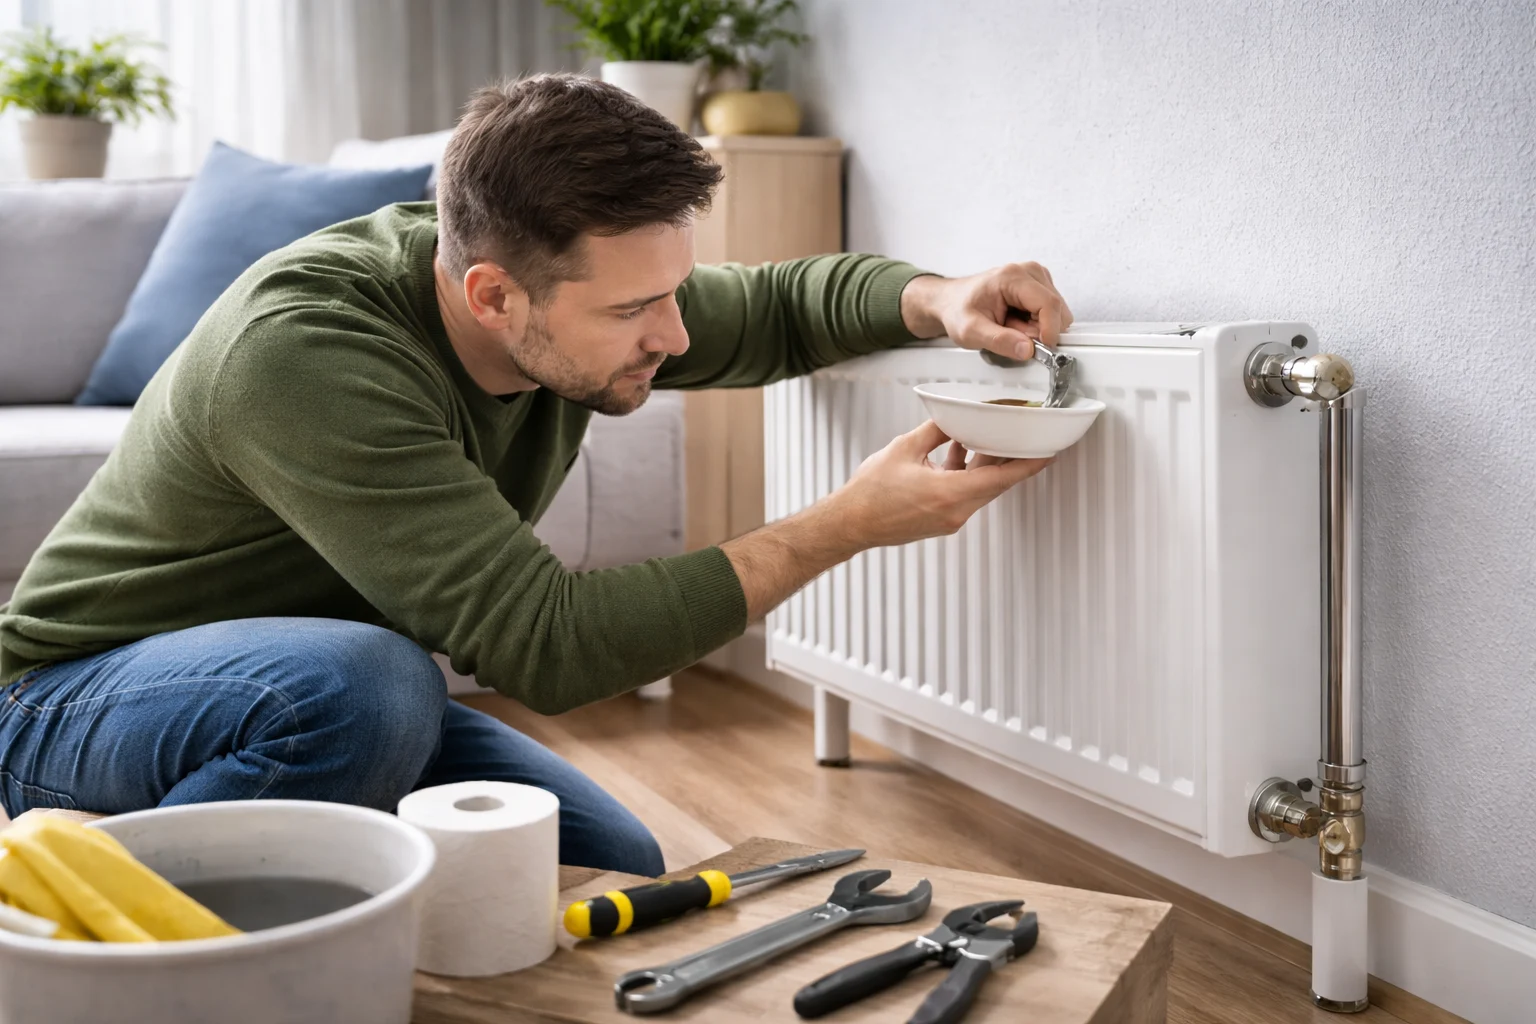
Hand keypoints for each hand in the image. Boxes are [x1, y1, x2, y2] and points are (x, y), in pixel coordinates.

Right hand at [826, 420, 1052, 549]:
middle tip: (1024, 441)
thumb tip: (953, 418)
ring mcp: (949, 519)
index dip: (1028, 465)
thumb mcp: (905, 449)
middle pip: (995, 484)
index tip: (1048, 454)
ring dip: (984, 466)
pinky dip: (966, 475)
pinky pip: (964, 495)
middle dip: (1010, 461)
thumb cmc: (870, 494)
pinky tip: (955, 454)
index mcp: (949, 493)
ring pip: (979, 488)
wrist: (851, 523)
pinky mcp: (940, 521)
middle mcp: (955, 511)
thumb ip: (936, 431)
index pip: (1001, 479)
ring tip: (985, 441)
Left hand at [900, 263, 1074, 362]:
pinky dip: (1037, 324)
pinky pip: (1052, 312)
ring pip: (1057, 312)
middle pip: (1056, 308)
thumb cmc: (958, 310)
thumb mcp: (971, 331)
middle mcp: (1029, 271)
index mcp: (1012, 277)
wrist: (951, 301)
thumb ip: (999, 341)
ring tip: (1010, 326)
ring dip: (1038, 328)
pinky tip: (1017, 321)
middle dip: (1040, 331)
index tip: (1043, 348)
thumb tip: (1027, 350)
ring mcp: (1036, 277)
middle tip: (1011, 333)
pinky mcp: (1039, 286)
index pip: (1048, 303)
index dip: (1050, 330)